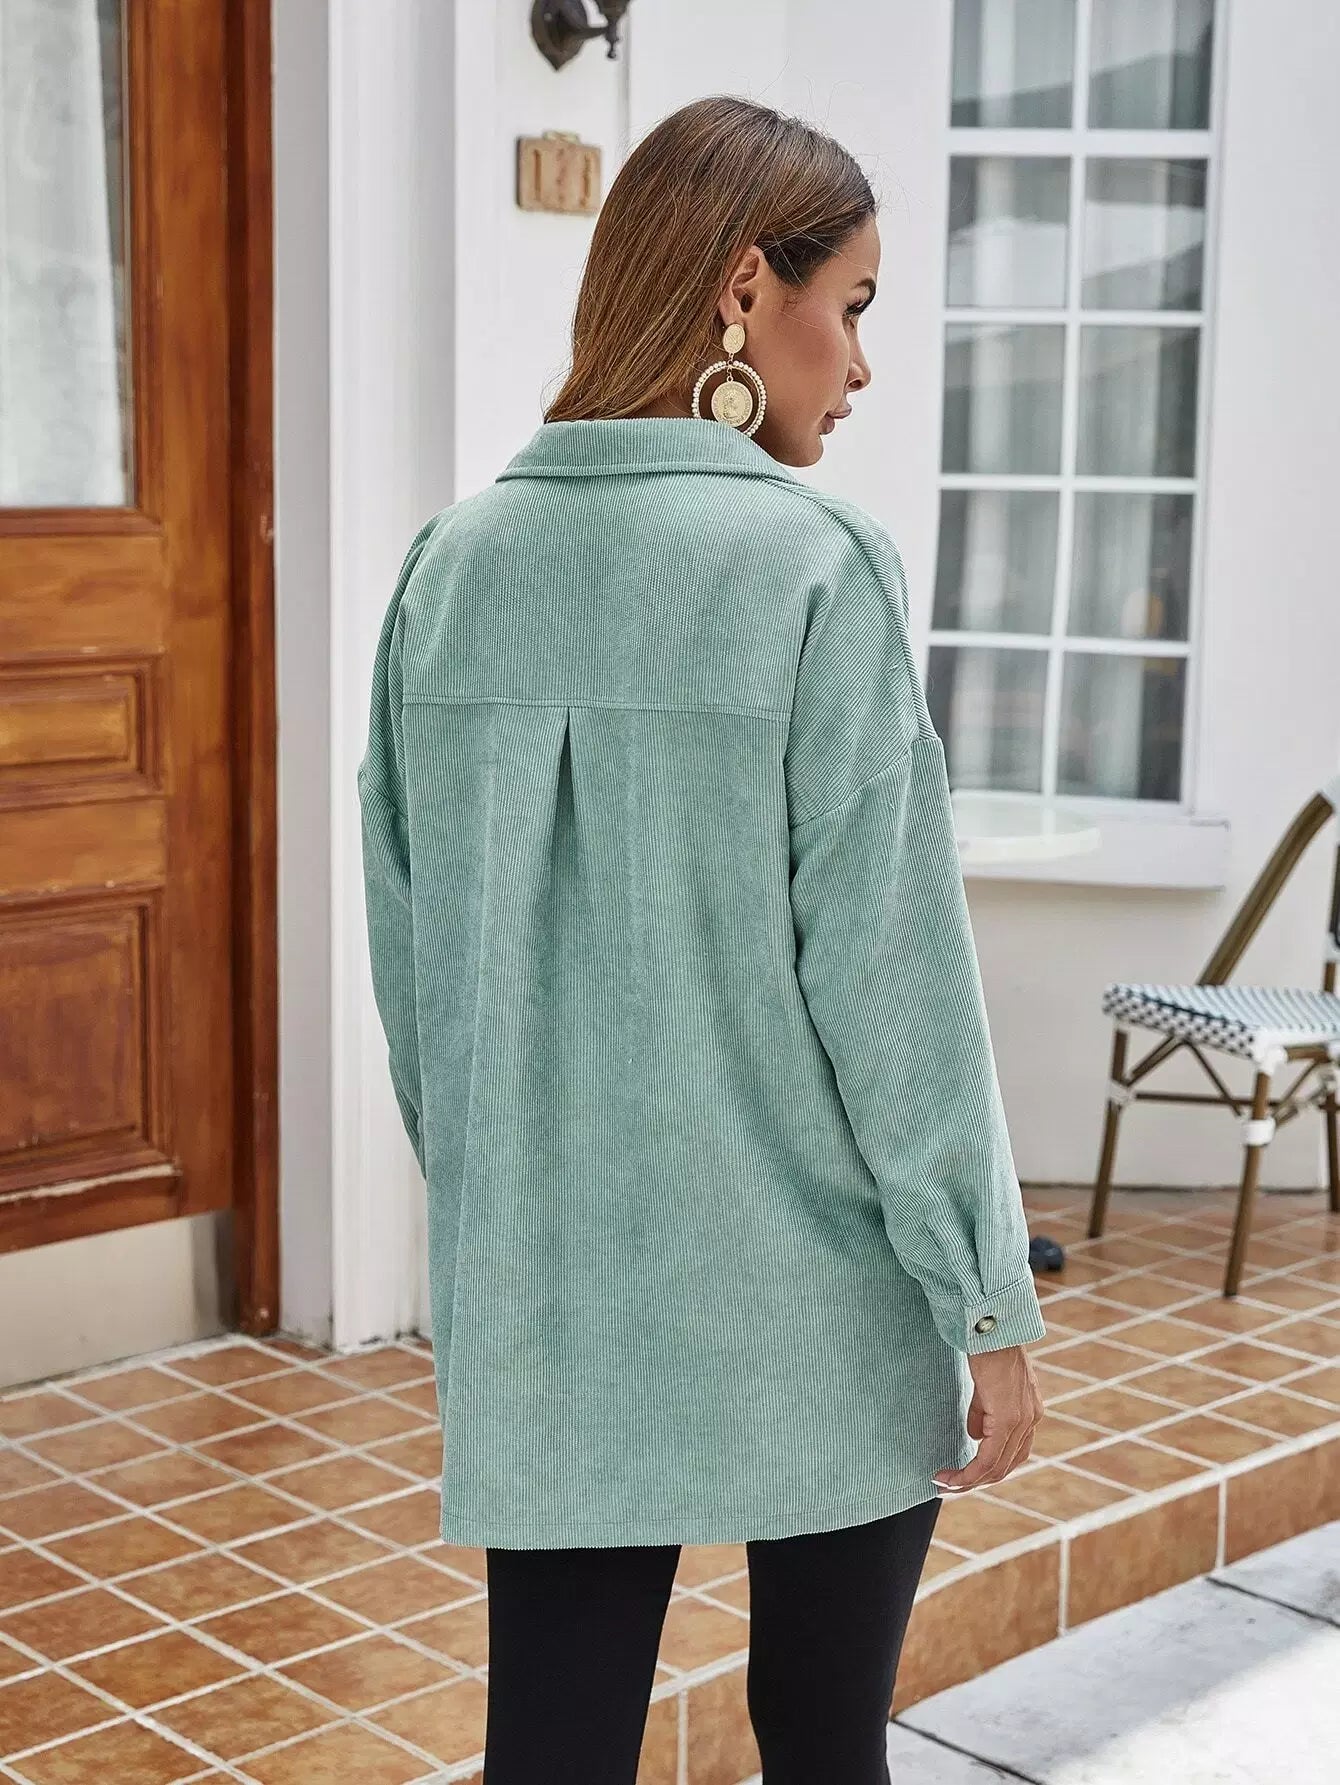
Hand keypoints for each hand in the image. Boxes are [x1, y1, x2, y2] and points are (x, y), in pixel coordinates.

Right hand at [932, 1344, 1043, 1494]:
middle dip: (975, 1481)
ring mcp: (1023, 1420)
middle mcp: (1031, 1419)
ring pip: (997, 1467)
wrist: (992, 1325)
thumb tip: (975, 1435)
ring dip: (969, 1481)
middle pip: (1005, 1466)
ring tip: (945, 1484)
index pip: (1012, 1453)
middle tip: (949, 1487)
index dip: (987, 1468)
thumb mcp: (986, 1386)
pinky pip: (989, 1457)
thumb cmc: (986, 1347)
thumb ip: (984, 1412)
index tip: (963, 1475)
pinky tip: (953, 1475)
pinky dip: (970, 1472)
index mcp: (1029, 1412)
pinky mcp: (1009, 1417)